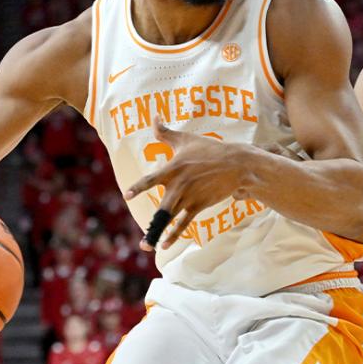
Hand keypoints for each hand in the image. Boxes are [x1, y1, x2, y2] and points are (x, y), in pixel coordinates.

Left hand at [124, 120, 248, 249]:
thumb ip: (165, 132)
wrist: (235, 164)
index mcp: (173, 169)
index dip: (138, 188)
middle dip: (151, 227)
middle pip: (161, 210)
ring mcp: (189, 198)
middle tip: (141, 241)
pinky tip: (165, 245)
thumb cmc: (209, 149)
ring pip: (171, 219)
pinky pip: (184, 223)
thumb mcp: (185, 139)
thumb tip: (153, 117)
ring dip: (158, 234)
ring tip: (146, 246)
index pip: (151, 180)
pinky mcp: (199, 205)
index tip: (127, 196)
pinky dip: (175, 234)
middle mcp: (179, 186)